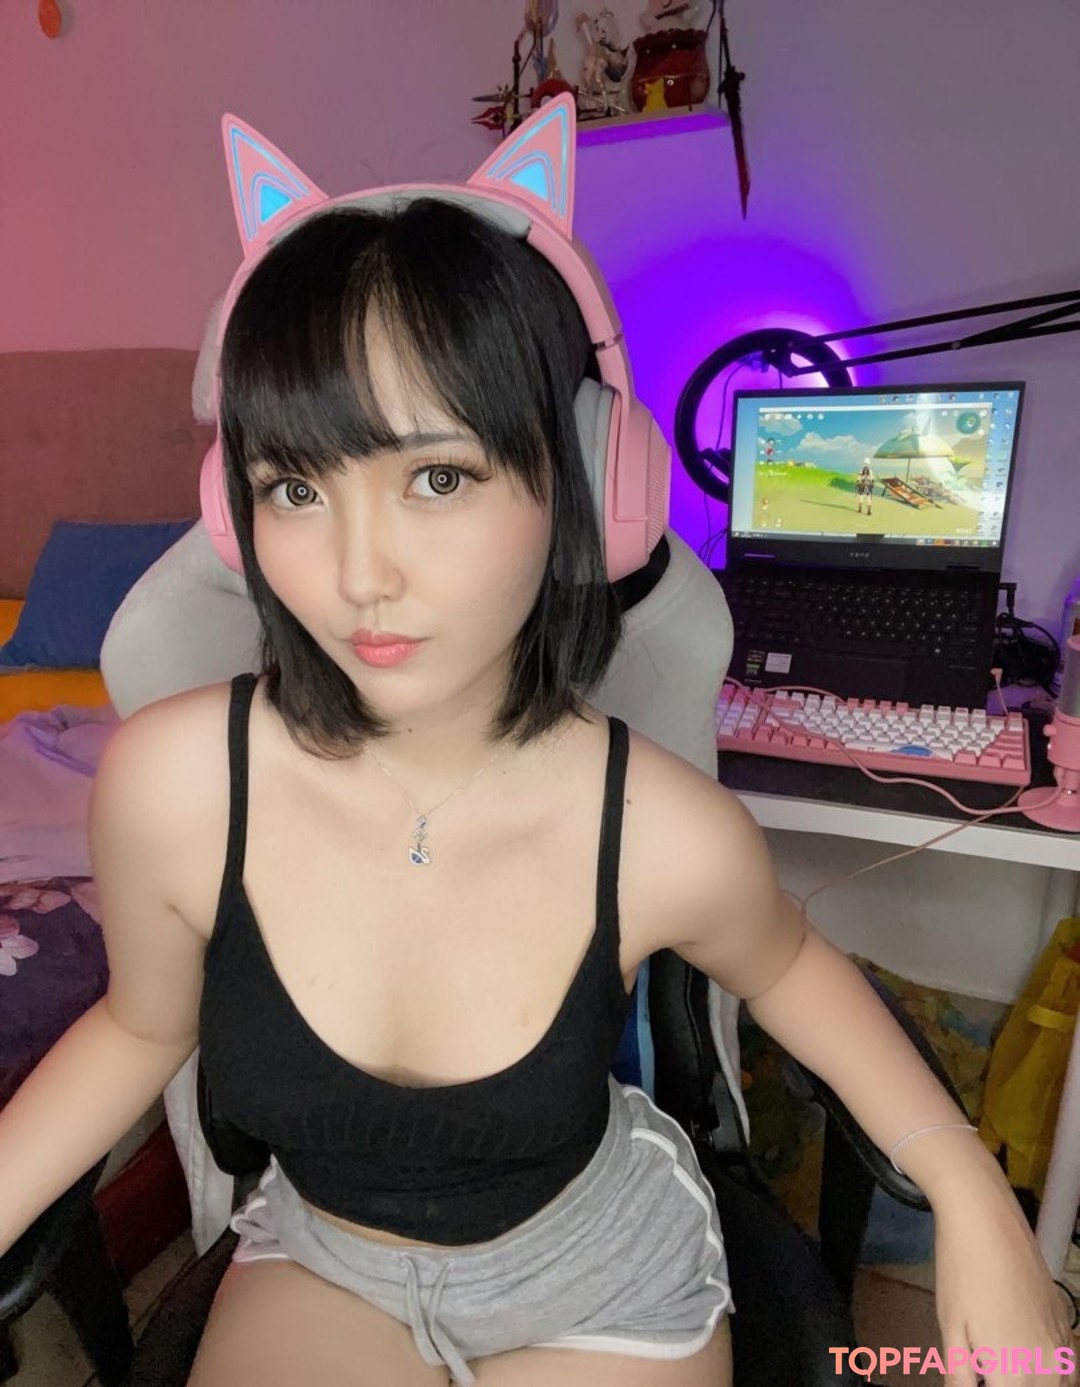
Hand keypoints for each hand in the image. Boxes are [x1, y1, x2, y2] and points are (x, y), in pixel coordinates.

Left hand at [933, 1193, 1076, 1384]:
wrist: (987, 1218)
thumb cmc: (961, 1272)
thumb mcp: (951, 1329)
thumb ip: (960, 1377)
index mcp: (1016, 1375)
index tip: (973, 1376)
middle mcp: (1049, 1368)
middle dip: (1008, 1386)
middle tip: (981, 1370)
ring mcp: (1063, 1345)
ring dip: (1030, 1383)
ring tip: (996, 1365)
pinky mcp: (1065, 1324)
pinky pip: (1067, 1370)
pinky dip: (1047, 1375)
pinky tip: (1019, 1359)